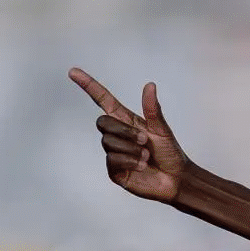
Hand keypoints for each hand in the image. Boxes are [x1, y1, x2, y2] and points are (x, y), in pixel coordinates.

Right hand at [70, 67, 188, 202]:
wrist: (176, 179)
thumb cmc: (170, 153)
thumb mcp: (162, 129)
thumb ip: (153, 109)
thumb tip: (150, 85)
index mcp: (126, 120)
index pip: (102, 100)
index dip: (88, 86)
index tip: (73, 72)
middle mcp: (117, 135)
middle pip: (102, 122)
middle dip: (124, 131)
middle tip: (145, 140)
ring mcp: (113, 152)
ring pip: (108, 142)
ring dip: (131, 149)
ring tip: (146, 156)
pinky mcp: (114, 170)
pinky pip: (112, 160)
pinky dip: (130, 161)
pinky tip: (142, 165)